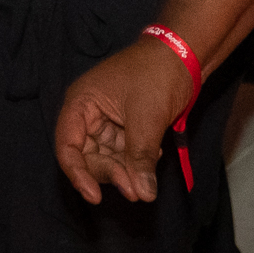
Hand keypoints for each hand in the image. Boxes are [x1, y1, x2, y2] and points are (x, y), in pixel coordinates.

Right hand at [55, 35, 196, 207]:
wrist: (185, 54)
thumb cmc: (158, 74)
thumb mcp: (147, 118)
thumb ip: (139, 158)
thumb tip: (142, 194)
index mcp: (81, 103)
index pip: (67, 147)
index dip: (78, 174)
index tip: (95, 198)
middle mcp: (88, 113)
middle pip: (87, 157)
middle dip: (110, 173)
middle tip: (136, 190)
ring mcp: (105, 120)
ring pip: (106, 158)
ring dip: (126, 170)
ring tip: (150, 170)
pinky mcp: (123, 126)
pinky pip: (122, 153)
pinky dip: (135, 161)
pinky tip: (155, 155)